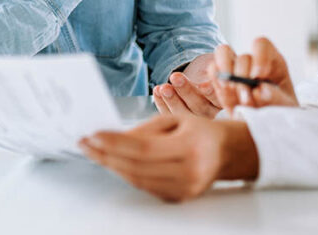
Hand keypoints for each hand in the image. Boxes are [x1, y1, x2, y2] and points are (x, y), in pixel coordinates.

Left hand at [80, 114, 258, 201]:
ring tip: (95, 152)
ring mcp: (187, 189)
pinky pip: (147, 187)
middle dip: (106, 155)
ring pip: (139, 180)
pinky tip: (115, 163)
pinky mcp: (181, 197)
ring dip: (113, 166)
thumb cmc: (203, 131)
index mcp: (191, 146)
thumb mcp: (178, 119)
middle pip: (137, 167)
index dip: (114, 143)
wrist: (231, 152)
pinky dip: (128, 174)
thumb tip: (115, 138)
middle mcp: (191, 171)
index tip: (93, 135)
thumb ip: (146, 129)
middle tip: (86, 144)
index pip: (143, 148)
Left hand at [153, 53, 220, 117]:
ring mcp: (194, 117)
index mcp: (224, 99)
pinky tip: (157, 91)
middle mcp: (211, 112)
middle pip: (199, 107)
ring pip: (183, 113)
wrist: (201, 72)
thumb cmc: (213, 66)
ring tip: (163, 87)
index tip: (203, 85)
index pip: (219, 99)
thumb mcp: (222, 60)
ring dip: (172, 99)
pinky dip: (161, 103)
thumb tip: (217, 66)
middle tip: (176, 78)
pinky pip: (169, 114)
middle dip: (186, 92)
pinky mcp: (179, 118)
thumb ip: (222, 62)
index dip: (211, 93)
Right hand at [210, 38, 297, 113]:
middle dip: (242, 77)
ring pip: (223, 53)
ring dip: (226, 73)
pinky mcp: (222, 79)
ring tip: (231, 91)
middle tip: (246, 99)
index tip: (259, 75)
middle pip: (243, 57)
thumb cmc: (280, 112)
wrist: (268, 126)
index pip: (261, 45)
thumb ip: (276, 99)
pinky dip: (217, 79)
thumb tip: (260, 90)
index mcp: (272, 62)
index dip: (259, 57)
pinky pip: (213, 69)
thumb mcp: (286, 108)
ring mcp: (235, 68)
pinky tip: (226, 93)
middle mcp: (253, 62)